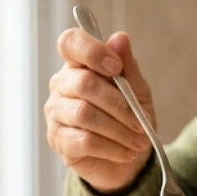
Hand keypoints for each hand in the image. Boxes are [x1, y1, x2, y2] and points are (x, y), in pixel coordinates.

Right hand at [45, 27, 155, 193]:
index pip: (70, 42)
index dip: (92, 51)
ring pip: (85, 114)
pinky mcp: (57, 139)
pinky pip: (84, 141)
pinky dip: (111, 147)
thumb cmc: (129, 117)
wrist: (127, 157)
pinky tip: (126, 152)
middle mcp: (61, 84)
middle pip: (84, 83)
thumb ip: (128, 65)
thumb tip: (120, 38)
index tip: (116, 67)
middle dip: (119, 105)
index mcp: (78, 64)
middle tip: (141, 123)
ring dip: (118, 130)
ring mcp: (55, 112)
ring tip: (139, 142)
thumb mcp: (137, 89)